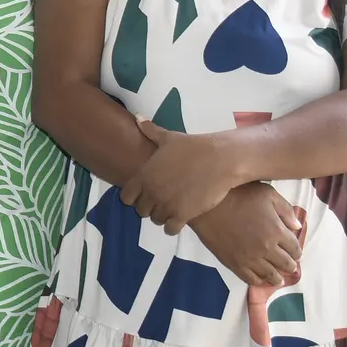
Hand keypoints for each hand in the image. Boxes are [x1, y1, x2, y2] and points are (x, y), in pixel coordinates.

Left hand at [121, 120, 242, 233]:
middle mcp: (151, 192)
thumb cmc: (194, 147)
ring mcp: (166, 205)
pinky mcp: (182, 215)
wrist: (220, 159)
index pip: (126, 197)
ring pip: (155, 219)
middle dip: (149, 207)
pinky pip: (170, 229)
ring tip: (171, 209)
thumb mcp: (169, 137)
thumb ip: (150, 131)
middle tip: (160, 201)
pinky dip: (173, 226)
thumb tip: (137, 117)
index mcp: (144, 175)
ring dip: (161, 216)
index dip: (134, 197)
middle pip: (140, 210)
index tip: (144, 193)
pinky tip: (180, 218)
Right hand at [190, 182, 302, 286]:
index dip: (297, 251)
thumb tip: (297, 227)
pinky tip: (260, 278)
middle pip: (286, 264)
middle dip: (290, 265)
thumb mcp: (267, 194)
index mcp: (277, 231)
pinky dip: (258, 281)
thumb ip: (286, 210)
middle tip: (289, 265)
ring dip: (277, 277)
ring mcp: (250, 258)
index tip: (295, 252)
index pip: (295, 248)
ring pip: (270, 275)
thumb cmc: (238, 194)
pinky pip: (251, 279)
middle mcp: (267, 248)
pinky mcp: (234, 264)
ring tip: (278, 278)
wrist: (206, 205)